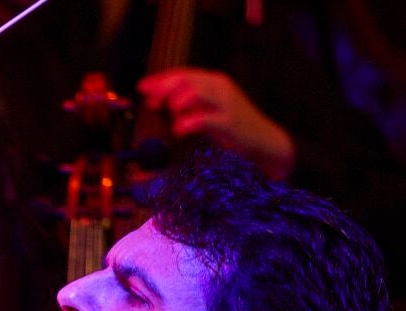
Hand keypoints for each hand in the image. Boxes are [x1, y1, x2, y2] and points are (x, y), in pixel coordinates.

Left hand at [137, 68, 295, 179]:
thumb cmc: (230, 127)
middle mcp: (220, 87)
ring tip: (169, 113)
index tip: (142, 87)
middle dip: (164, 89)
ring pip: (196, 92)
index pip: (183, 73)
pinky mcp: (229, 122)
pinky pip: (205, 118)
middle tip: (151, 102)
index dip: (161, 79)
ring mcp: (226, 103)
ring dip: (176, 101)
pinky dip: (187, 123)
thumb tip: (157, 100)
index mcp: (214, 81)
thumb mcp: (206, 110)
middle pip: (187, 80)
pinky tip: (178, 130)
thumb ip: (186, 103)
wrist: (263, 141)